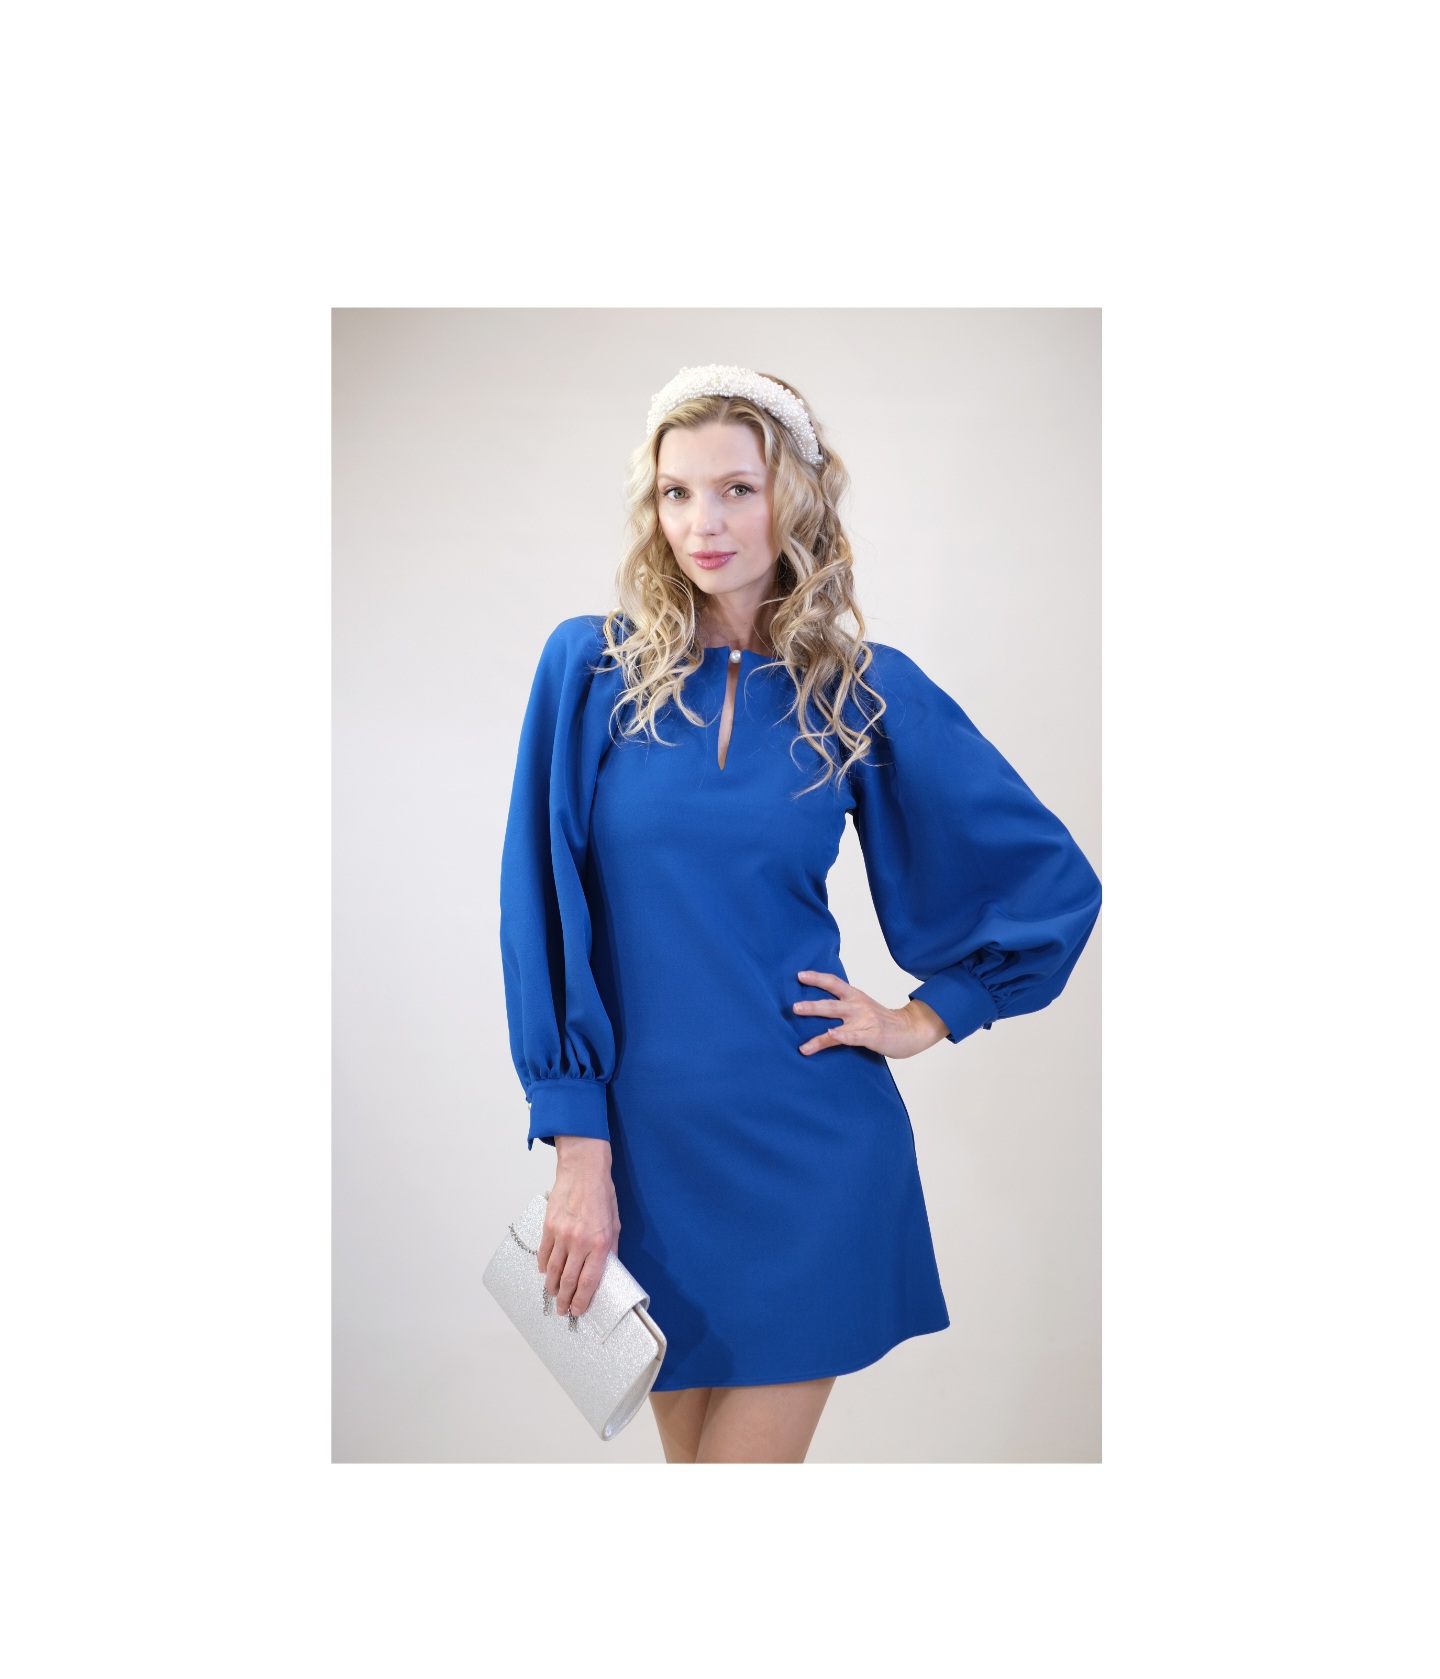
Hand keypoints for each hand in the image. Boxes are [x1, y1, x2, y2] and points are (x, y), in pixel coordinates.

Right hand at [538, 1136, 620, 1318]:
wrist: (583, 1170)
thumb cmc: (602, 1194)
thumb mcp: (615, 1224)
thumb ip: (610, 1250)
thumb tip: (606, 1270)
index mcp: (599, 1243)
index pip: (589, 1282)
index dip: (582, 1301)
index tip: (579, 1311)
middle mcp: (579, 1242)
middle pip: (568, 1281)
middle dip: (565, 1300)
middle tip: (563, 1311)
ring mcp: (561, 1235)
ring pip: (553, 1271)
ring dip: (552, 1288)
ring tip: (554, 1296)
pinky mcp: (548, 1227)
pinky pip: (544, 1254)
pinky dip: (544, 1267)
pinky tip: (546, 1273)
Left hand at [792, 970, 949, 1060]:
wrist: (912, 1029)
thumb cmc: (882, 1020)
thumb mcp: (862, 1006)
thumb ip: (843, 1005)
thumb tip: (817, 1005)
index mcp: (855, 996)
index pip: (834, 983)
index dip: (817, 978)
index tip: (799, 975)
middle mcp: (858, 1006)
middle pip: (831, 1003)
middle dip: (811, 1005)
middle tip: (793, 1007)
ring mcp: (865, 1021)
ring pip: (839, 1022)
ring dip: (823, 1030)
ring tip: (803, 1041)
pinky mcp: (872, 1036)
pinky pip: (854, 1036)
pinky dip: (842, 1035)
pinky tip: (831, 1035)